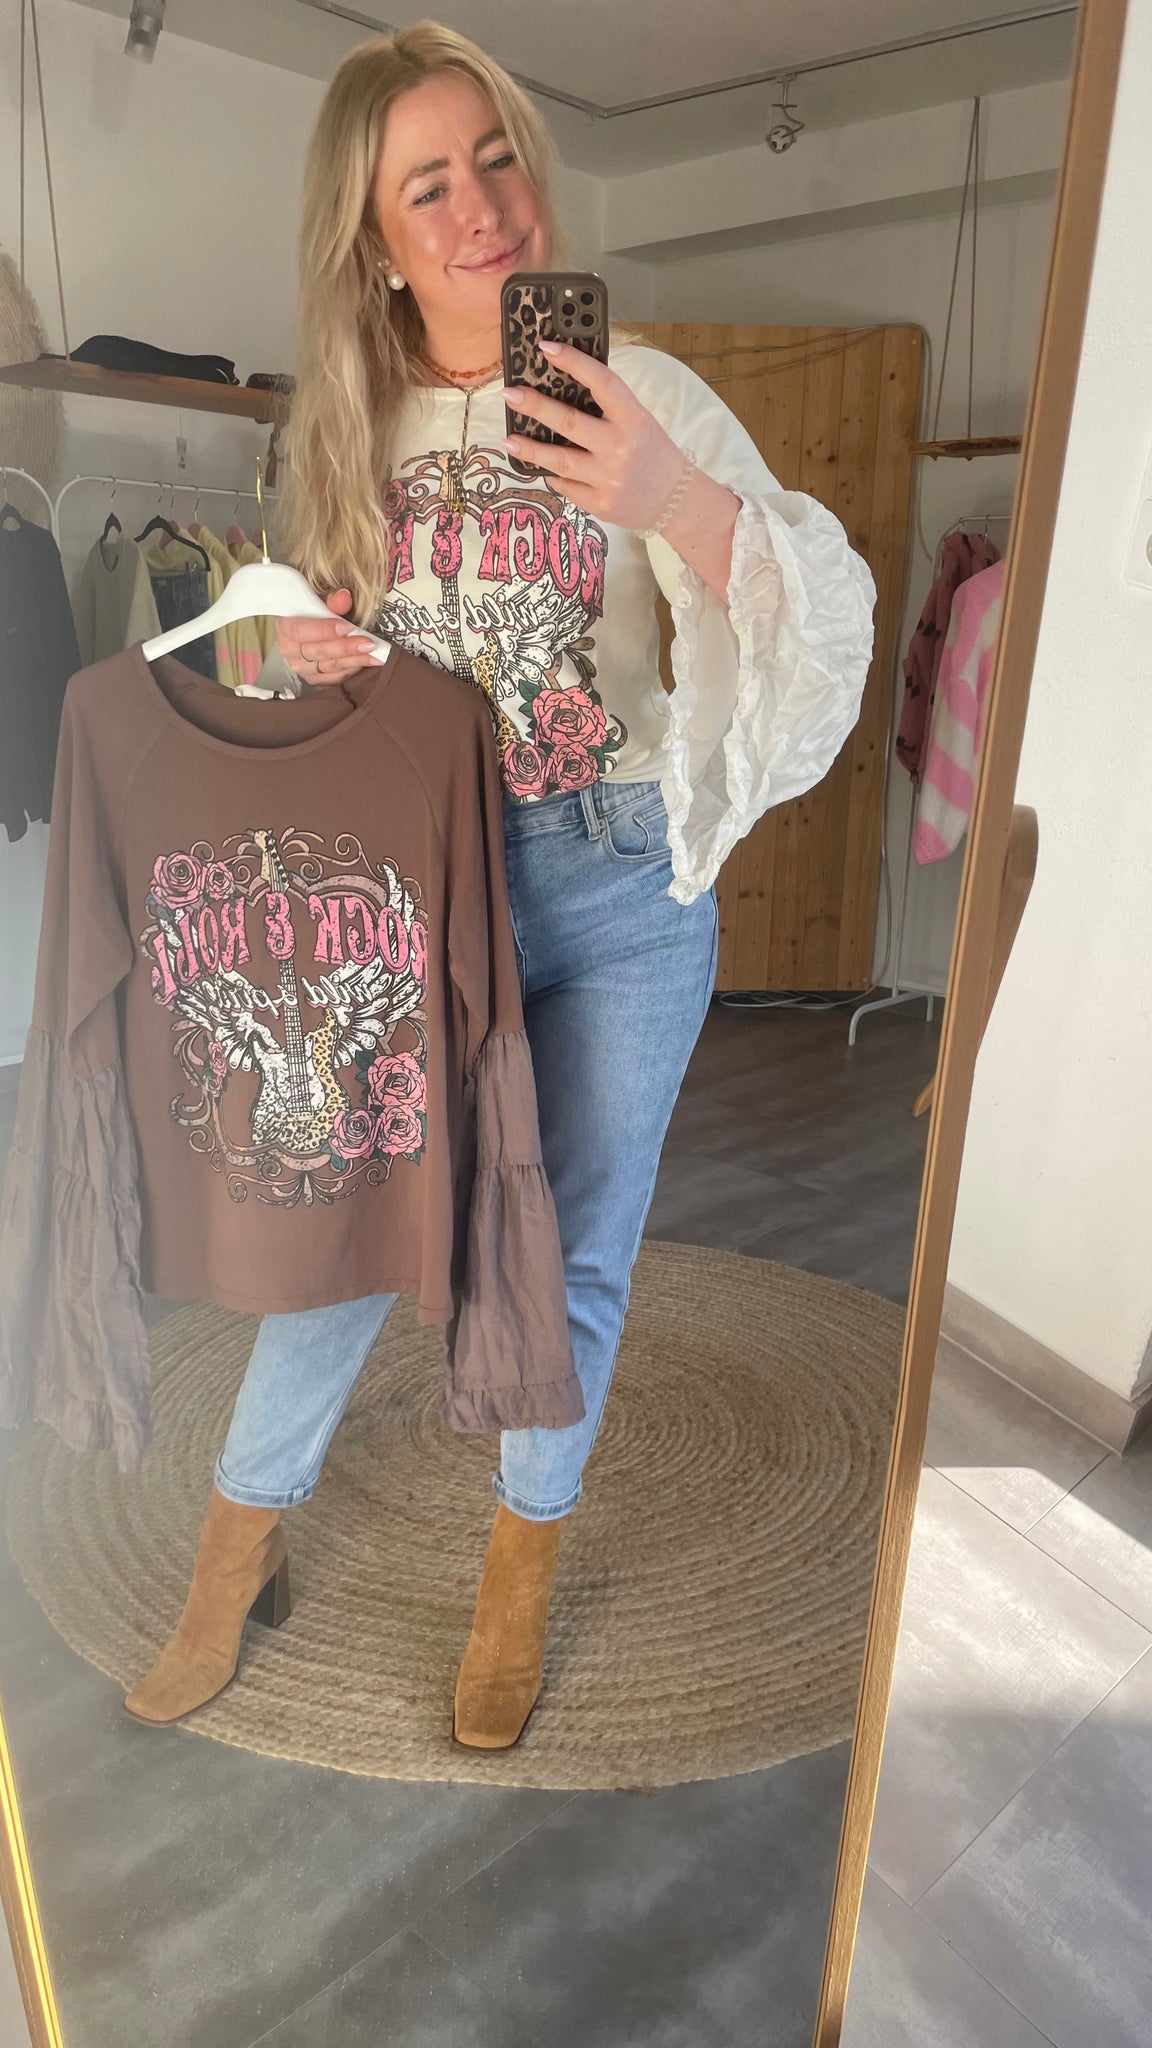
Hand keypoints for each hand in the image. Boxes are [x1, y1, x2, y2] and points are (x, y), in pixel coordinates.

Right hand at [275, 589, 382, 684]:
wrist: (311, 626)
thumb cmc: (314, 611)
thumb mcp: (321, 600)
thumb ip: (331, 600)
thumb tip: (344, 597)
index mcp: (285, 626)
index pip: (301, 631)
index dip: (324, 630)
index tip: (347, 628)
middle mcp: (290, 650)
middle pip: (318, 651)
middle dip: (346, 647)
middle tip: (368, 643)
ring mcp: (301, 666)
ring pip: (329, 666)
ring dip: (354, 660)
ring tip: (374, 655)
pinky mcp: (313, 678)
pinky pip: (333, 678)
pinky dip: (351, 670)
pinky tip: (365, 662)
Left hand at [503, 339, 686, 529]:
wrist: (675, 502)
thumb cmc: (654, 455)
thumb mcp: (640, 423)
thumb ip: (609, 409)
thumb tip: (563, 390)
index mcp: (634, 419)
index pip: (601, 382)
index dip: (573, 362)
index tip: (546, 348)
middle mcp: (620, 447)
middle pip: (569, 422)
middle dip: (536, 406)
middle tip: (510, 395)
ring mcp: (609, 478)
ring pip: (560, 460)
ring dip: (530, 449)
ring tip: (509, 440)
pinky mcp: (600, 503)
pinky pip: (567, 486)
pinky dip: (554, 475)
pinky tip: (544, 469)